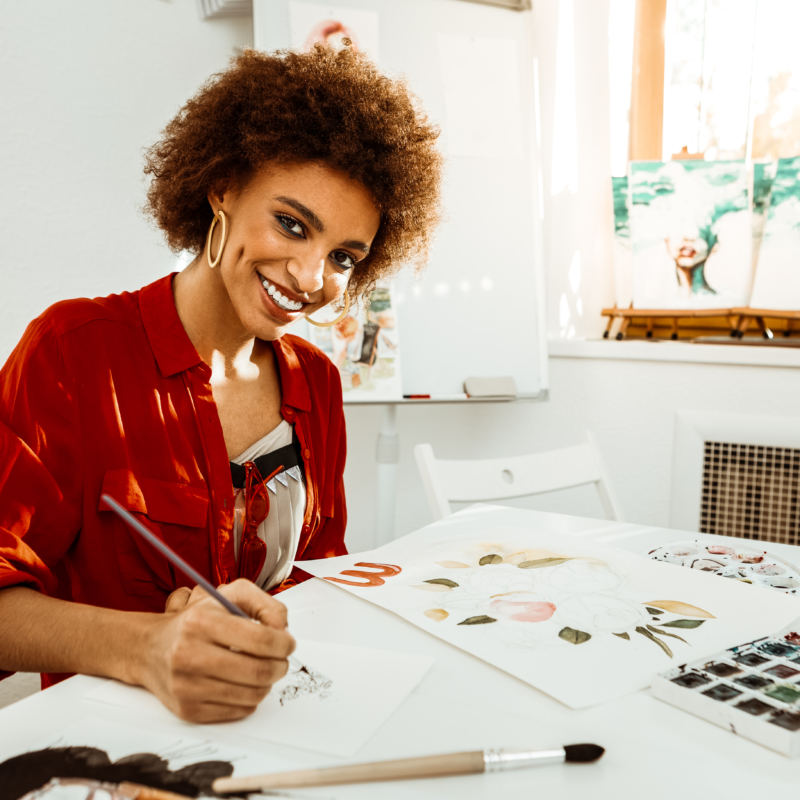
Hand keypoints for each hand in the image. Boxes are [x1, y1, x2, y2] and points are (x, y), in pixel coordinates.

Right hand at [142, 579, 294, 722]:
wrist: (151, 649)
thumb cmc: (196, 620)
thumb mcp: (230, 596)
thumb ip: (265, 605)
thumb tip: (283, 630)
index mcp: (201, 622)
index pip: (262, 640)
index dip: (284, 644)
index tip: (288, 643)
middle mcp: (189, 654)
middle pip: (259, 672)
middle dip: (280, 666)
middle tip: (281, 660)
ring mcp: (187, 686)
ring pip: (252, 695)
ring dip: (267, 683)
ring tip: (262, 669)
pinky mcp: (188, 710)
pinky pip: (239, 711)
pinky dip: (250, 698)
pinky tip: (243, 683)